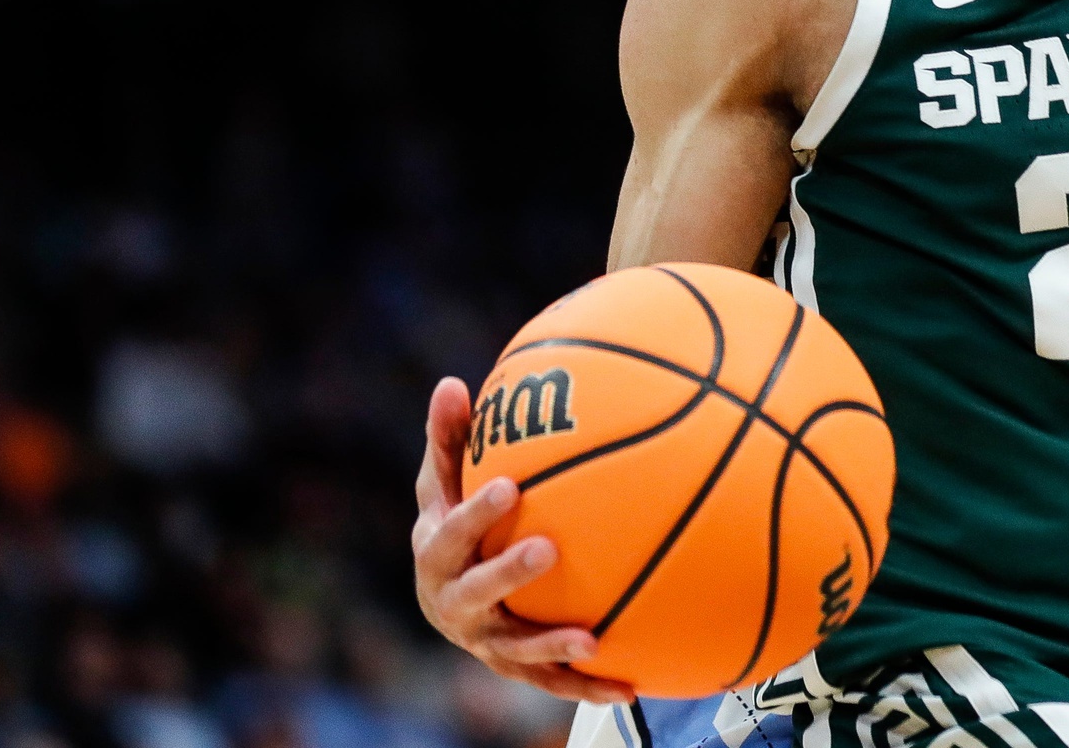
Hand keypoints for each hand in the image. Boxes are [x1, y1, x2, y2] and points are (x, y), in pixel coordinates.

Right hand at [411, 377, 635, 703]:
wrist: (446, 594)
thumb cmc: (456, 520)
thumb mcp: (447, 480)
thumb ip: (451, 437)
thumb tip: (452, 383)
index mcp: (436, 553)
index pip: (450, 532)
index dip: (475, 513)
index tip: (510, 486)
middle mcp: (454, 602)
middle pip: (475, 593)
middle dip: (507, 573)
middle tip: (547, 548)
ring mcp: (484, 639)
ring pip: (513, 649)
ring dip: (549, 645)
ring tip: (590, 639)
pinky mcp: (515, 667)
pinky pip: (552, 681)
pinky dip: (588, 685)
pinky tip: (631, 683)